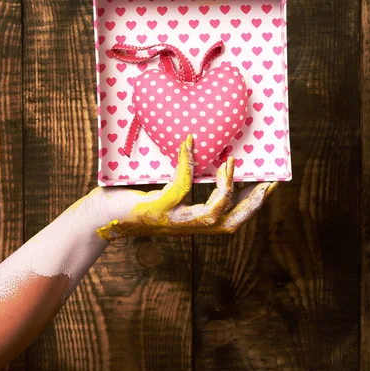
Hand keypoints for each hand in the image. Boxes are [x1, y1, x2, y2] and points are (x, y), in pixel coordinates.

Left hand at [91, 134, 277, 239]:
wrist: (99, 220)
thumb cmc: (130, 204)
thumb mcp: (165, 197)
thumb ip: (185, 188)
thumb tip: (206, 161)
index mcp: (192, 223)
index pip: (231, 220)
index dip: (251, 205)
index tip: (268, 185)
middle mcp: (187, 227)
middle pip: (231, 223)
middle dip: (253, 203)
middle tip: (270, 182)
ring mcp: (174, 221)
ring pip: (213, 212)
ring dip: (226, 186)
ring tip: (230, 162)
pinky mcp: (158, 210)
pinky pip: (181, 186)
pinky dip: (188, 163)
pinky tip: (188, 143)